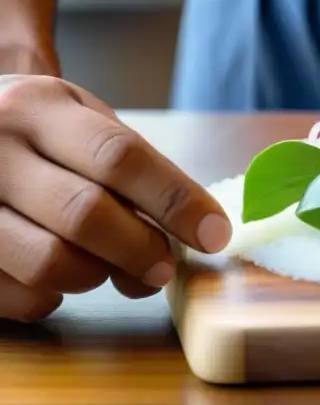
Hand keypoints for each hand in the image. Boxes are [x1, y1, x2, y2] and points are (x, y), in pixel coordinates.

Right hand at [0, 75, 231, 321]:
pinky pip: (16, 296)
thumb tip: (183, 241)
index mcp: (37, 107)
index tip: (216, 234)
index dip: (176, 200)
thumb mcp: (77, 122)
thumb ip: (130, 174)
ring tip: (104, 266)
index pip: (119, 156)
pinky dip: (51, 297)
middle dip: (141, 249)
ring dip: (95, 276)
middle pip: (86, 214)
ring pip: (49, 262)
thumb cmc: (34, 133)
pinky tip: (56, 276)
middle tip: (163, 267)